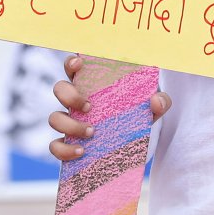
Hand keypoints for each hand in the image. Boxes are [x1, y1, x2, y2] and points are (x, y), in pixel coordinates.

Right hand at [47, 54, 170, 160]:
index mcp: (91, 85)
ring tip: (92, 132)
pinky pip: (54, 146)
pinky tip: (81, 151)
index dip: (71, 63)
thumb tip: (156, 101)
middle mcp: (76, 102)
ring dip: (69, 124)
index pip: (73, 67)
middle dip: (69, 96)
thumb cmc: (138, 118)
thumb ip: (160, 101)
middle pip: (59, 89)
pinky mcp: (68, 144)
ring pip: (54, 118)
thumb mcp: (151, 109)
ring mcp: (70, 122)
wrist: (137, 149)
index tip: (79, 63)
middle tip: (89, 106)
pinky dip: (63, 150)